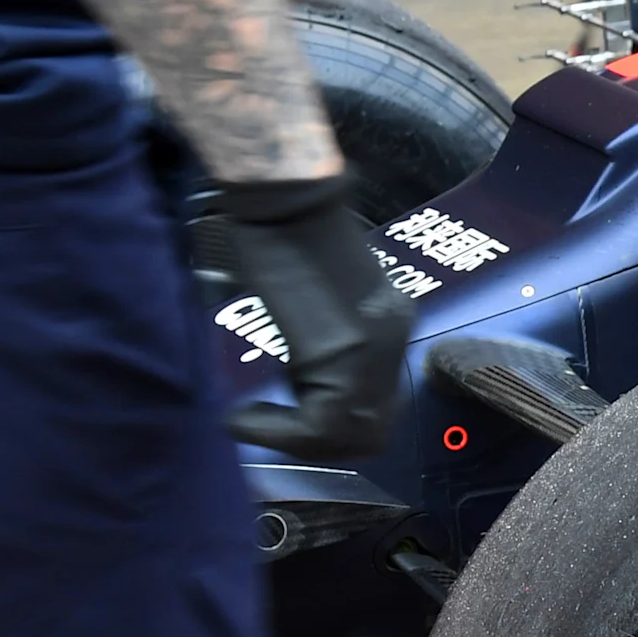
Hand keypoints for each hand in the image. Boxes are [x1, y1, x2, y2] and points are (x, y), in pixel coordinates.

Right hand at [214, 176, 414, 460]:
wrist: (280, 193)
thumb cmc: (280, 230)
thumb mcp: (313, 296)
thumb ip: (324, 339)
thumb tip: (304, 385)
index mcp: (388, 321)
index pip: (375, 404)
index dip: (330, 429)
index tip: (279, 420)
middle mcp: (393, 335)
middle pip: (369, 429)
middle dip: (316, 443)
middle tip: (266, 428)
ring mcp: (375, 342)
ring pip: (345, 431)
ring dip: (293, 439)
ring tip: (251, 421)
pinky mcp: (345, 345)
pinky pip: (322, 419)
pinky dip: (278, 430)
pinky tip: (244, 417)